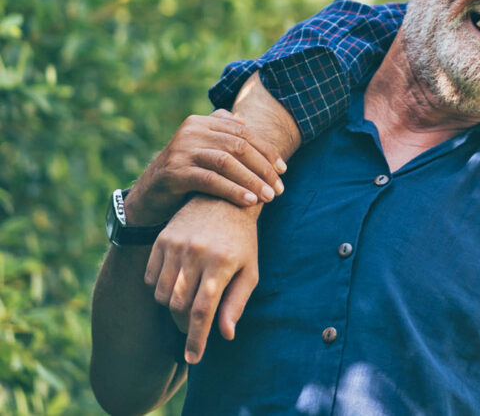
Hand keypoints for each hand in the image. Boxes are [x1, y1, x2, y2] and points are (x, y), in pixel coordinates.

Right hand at [125, 110, 286, 225]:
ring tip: (269, 196)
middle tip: (280, 188)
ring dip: (252, 180)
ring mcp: (181, 150)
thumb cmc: (185, 173)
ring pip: (227, 162)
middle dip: (263, 168)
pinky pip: (211, 180)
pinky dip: (233, 190)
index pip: (244, 133)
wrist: (149, 196)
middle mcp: (191, 131)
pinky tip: (249, 201)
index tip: (283, 170)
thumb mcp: (203, 150)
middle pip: (239, 146)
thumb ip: (220, 132)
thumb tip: (244, 121)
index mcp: (201, 122)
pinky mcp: (175, 172)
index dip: (267, 151)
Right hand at [145, 195, 260, 363]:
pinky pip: (150, 279)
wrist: (223, 200)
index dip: (196, 339)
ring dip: (172, 307)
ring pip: (162, 295)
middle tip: (193, 327)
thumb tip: (225, 335)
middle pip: (179, 307)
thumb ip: (236, 303)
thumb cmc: (242, 241)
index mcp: (221, 263)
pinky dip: (160, 289)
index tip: (194, 358)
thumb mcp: (249, 270)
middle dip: (185, 324)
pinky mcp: (161, 241)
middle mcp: (195, 254)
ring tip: (187, 301)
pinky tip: (176, 283)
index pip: (202, 312)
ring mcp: (175, 246)